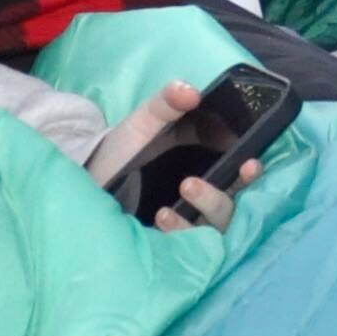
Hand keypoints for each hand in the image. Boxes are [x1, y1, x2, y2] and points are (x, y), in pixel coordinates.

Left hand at [87, 80, 261, 231]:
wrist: (86, 186)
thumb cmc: (121, 153)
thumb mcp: (142, 123)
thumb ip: (165, 104)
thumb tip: (190, 91)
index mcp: (204, 163)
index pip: (239, 171)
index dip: (250, 170)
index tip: (250, 163)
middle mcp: (203, 194)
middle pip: (231, 202)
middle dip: (223, 195)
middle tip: (190, 184)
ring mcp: (189, 219)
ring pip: (216, 226)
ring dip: (203, 212)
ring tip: (175, 200)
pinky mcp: (172, 240)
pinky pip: (190, 243)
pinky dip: (180, 231)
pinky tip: (161, 217)